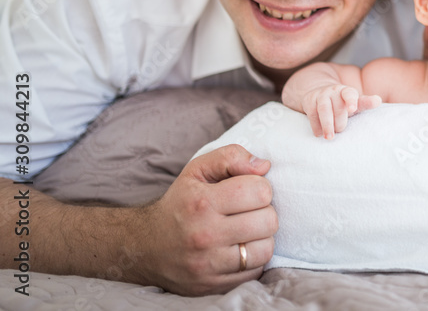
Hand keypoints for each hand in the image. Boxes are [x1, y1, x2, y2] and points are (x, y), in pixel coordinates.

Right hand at [136, 144, 277, 294]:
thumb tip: (264, 166)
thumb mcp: (198, 170)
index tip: (248, 191)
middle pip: (268, 221)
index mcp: (202, 203)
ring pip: (266, 249)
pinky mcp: (213, 285)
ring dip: (261, 237)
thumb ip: (231, 157)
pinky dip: (253, 259)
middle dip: (264, 212)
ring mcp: (209, 264)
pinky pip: (255, 271)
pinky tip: (238, 249)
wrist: (145, 247)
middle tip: (248, 212)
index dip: (260, 187)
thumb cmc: (180, 203)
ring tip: (246, 231)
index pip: (260, 191)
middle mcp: (204, 235)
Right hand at [302, 84, 381, 138]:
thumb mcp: (355, 103)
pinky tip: (319, 134)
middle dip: (340, 121)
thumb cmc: (342, 104)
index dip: (351, 101)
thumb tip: (378, 100)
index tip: (352, 109)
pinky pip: (312, 114)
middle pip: (338, 107)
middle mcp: (334, 91)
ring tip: (330, 137)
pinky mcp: (309, 101)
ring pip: (324, 110)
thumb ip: (366, 103)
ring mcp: (321, 95)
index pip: (349, 94)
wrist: (320, 94)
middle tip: (341, 130)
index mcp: (347, 91)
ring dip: (327, 125)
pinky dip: (316, 126)